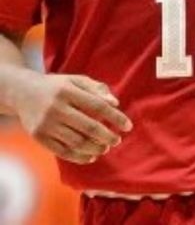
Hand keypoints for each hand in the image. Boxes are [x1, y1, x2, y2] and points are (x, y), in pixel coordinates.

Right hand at [14, 71, 132, 164]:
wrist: (23, 92)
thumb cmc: (58, 86)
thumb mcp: (76, 80)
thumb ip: (97, 88)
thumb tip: (115, 103)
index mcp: (68, 91)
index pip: (97, 105)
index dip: (115, 117)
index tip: (128, 126)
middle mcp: (56, 107)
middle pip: (88, 127)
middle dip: (107, 136)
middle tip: (118, 140)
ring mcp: (46, 124)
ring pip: (76, 142)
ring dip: (95, 148)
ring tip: (106, 147)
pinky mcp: (39, 137)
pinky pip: (63, 152)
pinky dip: (80, 157)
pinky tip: (92, 156)